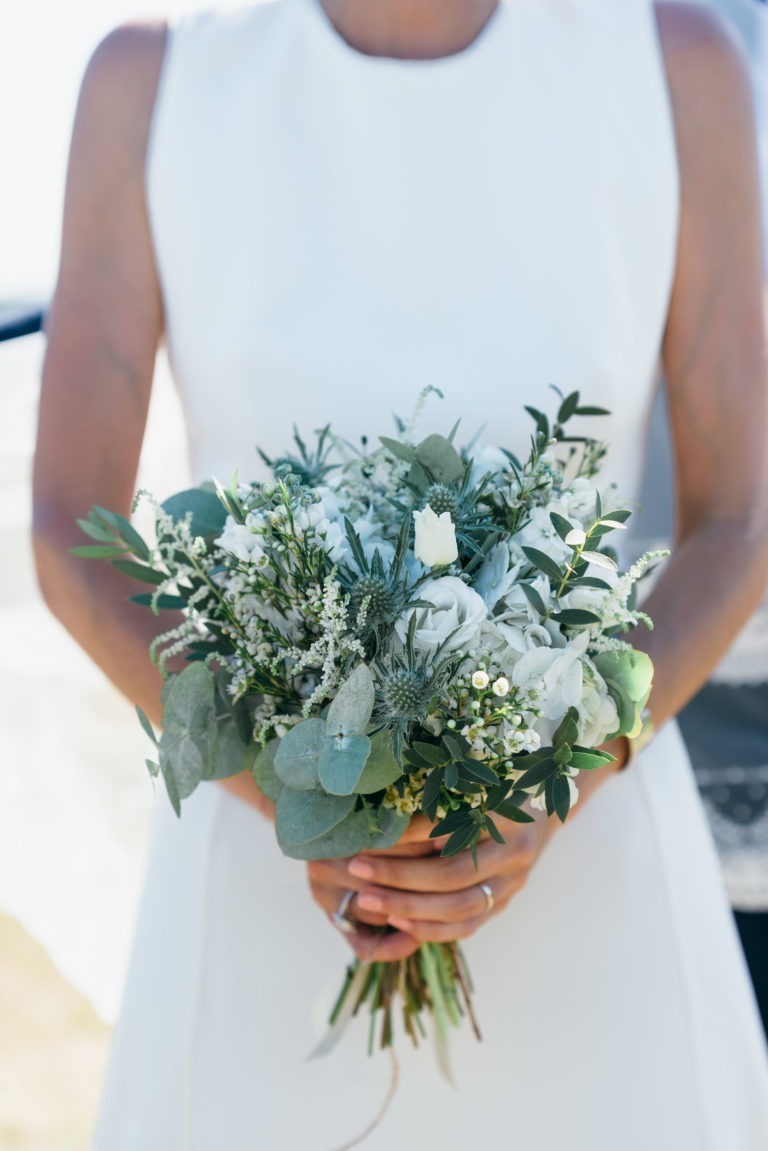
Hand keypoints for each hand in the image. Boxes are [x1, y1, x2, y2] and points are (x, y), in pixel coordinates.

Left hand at [307, 811, 551, 961]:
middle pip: (451, 875)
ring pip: (459, 908)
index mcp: (506, 813)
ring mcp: (512, 883)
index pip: (450, 830)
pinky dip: (430, 929)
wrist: (544, 813)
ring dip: (408, 907)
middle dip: (398, 876)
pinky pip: (467, 926)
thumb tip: (379, 809)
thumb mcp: (473, 781)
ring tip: (366, 900)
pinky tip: (396, 922)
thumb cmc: (497, 788)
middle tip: (356, 869)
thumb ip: (437, 796)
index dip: (406, 836)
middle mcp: (514, 852)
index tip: (366, 836)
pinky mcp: (503, 904)